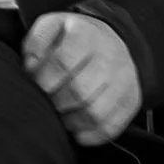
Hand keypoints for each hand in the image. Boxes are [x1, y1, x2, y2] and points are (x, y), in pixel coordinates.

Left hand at [23, 11, 141, 145]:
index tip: (38, 85)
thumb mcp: (51, 28)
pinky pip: (110, 127)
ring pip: (95, 113)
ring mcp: (125, 80)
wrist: (109, 41)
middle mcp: (111, 55)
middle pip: (80, 91)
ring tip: (61, 114)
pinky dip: (88, 134)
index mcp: (87, 34)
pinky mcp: (131, 101)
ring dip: (71, 121)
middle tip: (49, 101)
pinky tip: (76, 127)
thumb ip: (35, 44)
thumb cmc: (72, 40)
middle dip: (56, 102)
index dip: (44, 80)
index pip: (63, 62)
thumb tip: (32, 68)